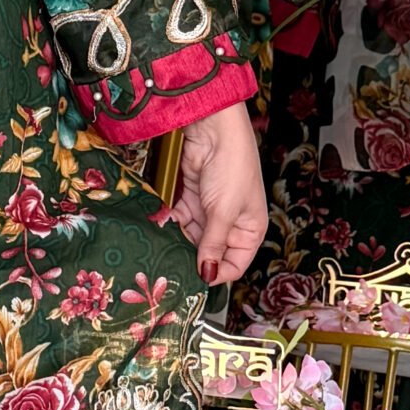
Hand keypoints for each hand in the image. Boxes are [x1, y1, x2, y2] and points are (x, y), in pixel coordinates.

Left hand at [166, 100, 267, 286]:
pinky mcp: (193, 197)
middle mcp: (232, 224)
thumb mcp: (223, 212)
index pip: (235, 265)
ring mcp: (212, 211)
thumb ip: (212, 245)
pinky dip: (170, 224)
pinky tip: (158, 228)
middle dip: (191, 258)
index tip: (193, 280)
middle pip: (210, 252)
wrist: (215, 129)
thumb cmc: (232, 168)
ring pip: (192, 237)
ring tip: (159, 249)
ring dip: (177, 241)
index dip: (216, 274)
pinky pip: (181, 219)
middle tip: (169, 267)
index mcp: (250, 231)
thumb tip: (206, 276)